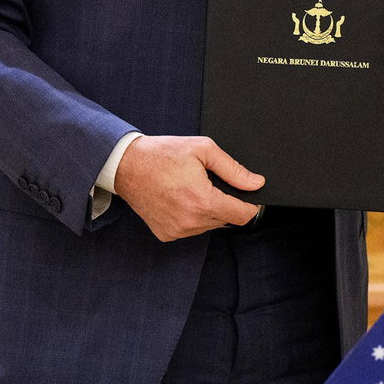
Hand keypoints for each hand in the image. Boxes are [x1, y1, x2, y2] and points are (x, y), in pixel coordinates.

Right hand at [113, 135, 263, 241]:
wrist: (127, 165)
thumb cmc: (163, 154)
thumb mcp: (203, 150)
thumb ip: (233, 169)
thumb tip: (256, 183)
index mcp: (202, 201)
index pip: (242, 215)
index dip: (250, 205)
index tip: (251, 196)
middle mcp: (190, 222)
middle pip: (226, 219)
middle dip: (225, 202)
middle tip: (209, 182)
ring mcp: (177, 231)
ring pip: (209, 225)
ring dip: (208, 210)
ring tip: (191, 188)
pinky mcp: (166, 234)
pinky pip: (191, 229)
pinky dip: (192, 216)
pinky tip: (180, 199)